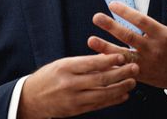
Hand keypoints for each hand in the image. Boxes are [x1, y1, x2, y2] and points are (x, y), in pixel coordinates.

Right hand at [17, 54, 138, 118]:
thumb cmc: (47, 77)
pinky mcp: (77, 110)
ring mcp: (74, 99)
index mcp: (65, 68)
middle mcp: (70, 84)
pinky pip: (99, 104)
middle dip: (120, 73)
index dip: (108, 60)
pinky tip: (123, 94)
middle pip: (100, 79)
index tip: (122, 56)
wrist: (31, 99)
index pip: (90, 63)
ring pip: (103, 94)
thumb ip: (82, 63)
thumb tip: (105, 58)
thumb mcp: (61, 64)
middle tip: (134, 67)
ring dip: (120, 87)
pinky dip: (113, 100)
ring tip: (132, 81)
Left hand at [87, 0, 166, 95]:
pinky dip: (112, 65)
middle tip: (96, 17)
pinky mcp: (143, 75)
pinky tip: (97, 59)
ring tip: (90, 40)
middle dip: (111, 27)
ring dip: (106, 48)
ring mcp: (148, 64)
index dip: (127, 12)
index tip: (112, 3)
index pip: (142, 22)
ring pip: (124, 55)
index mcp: (164, 35)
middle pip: (129, 37)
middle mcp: (154, 50)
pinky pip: (125, 70)